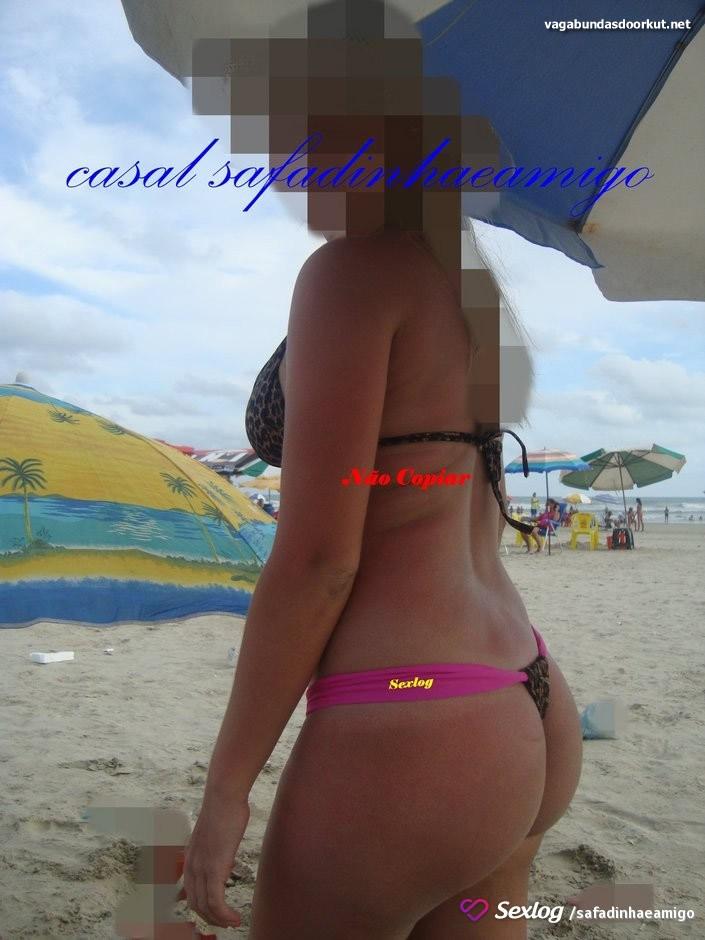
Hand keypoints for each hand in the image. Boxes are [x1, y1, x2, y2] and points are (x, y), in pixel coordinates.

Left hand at [182, 794, 249, 929]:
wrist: (224, 796)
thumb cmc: (224, 809)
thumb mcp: (214, 833)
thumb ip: (215, 848)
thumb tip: (223, 856)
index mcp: (190, 858)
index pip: (189, 892)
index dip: (200, 907)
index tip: (212, 913)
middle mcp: (191, 866)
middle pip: (195, 904)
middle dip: (210, 918)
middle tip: (226, 922)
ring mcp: (201, 868)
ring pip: (205, 907)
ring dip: (219, 920)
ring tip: (233, 922)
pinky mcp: (214, 869)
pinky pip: (216, 902)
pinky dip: (225, 915)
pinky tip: (236, 918)